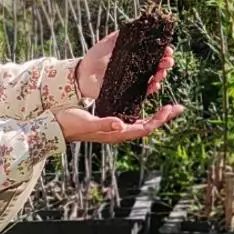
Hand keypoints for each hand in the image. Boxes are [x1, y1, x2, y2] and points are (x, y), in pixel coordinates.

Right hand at [54, 102, 183, 143]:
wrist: (54, 126)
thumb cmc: (69, 124)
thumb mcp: (86, 122)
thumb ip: (103, 124)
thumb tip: (120, 124)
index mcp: (115, 133)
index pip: (143, 129)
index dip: (158, 120)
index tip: (170, 109)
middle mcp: (118, 131)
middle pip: (146, 126)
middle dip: (163, 117)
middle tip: (178, 107)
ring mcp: (114, 127)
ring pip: (141, 122)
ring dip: (156, 115)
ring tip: (169, 106)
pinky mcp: (110, 120)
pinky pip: (132, 117)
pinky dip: (143, 110)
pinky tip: (146, 101)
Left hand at [75, 34, 175, 101]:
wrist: (82, 73)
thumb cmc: (96, 56)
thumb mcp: (110, 41)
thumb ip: (123, 33)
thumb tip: (139, 22)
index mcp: (137, 55)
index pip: (155, 52)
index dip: (164, 51)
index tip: (168, 49)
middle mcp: (139, 67)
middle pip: (159, 65)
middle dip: (166, 63)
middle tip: (168, 61)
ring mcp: (136, 80)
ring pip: (155, 78)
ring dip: (161, 75)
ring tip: (161, 73)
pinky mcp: (131, 92)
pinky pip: (145, 91)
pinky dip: (152, 89)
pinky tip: (154, 85)